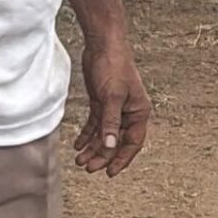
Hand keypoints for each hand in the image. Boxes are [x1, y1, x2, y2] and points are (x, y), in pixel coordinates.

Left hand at [75, 39, 152, 175]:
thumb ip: (110, 122)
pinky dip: (87, 135)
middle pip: (116, 140)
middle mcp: (129, 112)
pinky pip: (96, 124)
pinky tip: (78, 145)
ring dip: (93, 147)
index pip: (133, 142)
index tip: (109, 172)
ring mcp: (115, 108)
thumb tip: (110, 145)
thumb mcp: (112, 96)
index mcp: (139, 112)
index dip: (122, 158)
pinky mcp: (102, 102)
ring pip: (104, 134)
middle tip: (88, 168)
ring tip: (80, 160)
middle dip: (103, 155)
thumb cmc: (114, 67)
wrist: (103, 45)